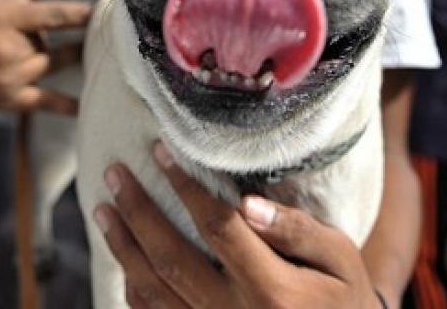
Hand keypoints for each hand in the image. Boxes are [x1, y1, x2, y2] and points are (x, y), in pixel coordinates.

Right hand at [0, 0, 90, 115]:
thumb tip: (46, 8)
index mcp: (3, 17)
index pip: (55, 14)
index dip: (82, 12)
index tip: (106, 9)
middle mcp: (11, 48)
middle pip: (50, 40)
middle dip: (47, 34)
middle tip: (43, 32)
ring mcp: (11, 77)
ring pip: (50, 63)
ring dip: (50, 56)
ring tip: (60, 50)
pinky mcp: (9, 100)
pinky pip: (46, 102)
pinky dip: (67, 105)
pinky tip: (87, 105)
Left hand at [93, 142, 383, 308]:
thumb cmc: (342, 297)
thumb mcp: (339, 258)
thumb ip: (296, 230)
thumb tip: (246, 203)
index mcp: (273, 291)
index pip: (217, 228)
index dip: (185, 186)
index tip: (161, 151)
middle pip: (171, 259)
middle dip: (136, 212)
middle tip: (113, 174)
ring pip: (152, 292)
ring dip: (124, 248)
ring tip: (104, 210)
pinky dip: (134, 289)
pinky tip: (124, 259)